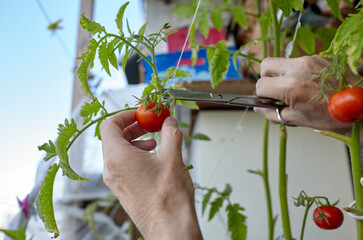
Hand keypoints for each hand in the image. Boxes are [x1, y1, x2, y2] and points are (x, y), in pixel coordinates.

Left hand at [100, 110, 201, 239]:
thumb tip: (169, 121)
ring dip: (135, 142)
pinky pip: (123, 166)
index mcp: (117, 157)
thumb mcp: (172, 156)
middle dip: (132, 128)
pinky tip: (154, 160)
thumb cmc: (169, 198)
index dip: (125, 115)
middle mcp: (111, 169)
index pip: (108, 125)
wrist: (170, 228)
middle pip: (113, 138)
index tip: (141, 114)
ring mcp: (115, 182)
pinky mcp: (123, 190)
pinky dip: (135, 156)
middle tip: (150, 125)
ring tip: (155, 143)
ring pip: (118, 152)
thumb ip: (170, 132)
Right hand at [254, 55, 359, 133]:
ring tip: (294, 88)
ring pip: (283, 62)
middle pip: (266, 65)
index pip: (261, 85)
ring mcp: (310, 60)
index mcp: (291, 86)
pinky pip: (299, 61)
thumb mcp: (298, 120)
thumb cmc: (333, 116)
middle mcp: (298, 68)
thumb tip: (259, 109)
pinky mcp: (319, 57)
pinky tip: (308, 84)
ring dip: (282, 74)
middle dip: (266, 78)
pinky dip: (297, 72)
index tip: (268, 100)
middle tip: (275, 90)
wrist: (361, 107)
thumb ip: (273, 113)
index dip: (262, 95)